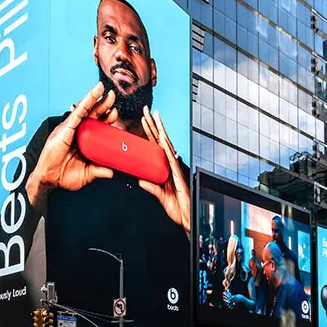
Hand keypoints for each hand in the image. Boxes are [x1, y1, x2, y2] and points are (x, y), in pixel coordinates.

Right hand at [25, 83, 116, 207]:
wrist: (50, 179)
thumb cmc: (65, 176)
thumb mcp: (87, 173)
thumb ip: (98, 170)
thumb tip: (112, 172)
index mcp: (85, 140)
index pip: (97, 125)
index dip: (107, 118)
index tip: (116, 113)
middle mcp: (78, 132)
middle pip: (92, 114)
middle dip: (103, 104)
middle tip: (112, 96)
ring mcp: (71, 129)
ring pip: (85, 110)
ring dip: (94, 98)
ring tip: (102, 89)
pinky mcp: (65, 128)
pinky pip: (77, 113)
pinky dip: (84, 103)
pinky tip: (91, 96)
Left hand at [138, 107, 190, 236]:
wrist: (187, 216)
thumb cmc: (177, 206)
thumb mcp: (160, 195)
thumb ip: (150, 187)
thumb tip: (139, 180)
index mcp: (165, 167)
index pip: (155, 146)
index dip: (150, 132)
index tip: (144, 119)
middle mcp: (170, 164)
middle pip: (160, 141)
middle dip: (153, 125)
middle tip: (147, 110)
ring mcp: (174, 168)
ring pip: (166, 145)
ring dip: (159, 130)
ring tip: (154, 117)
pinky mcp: (178, 174)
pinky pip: (171, 158)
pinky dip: (166, 147)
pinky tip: (162, 138)